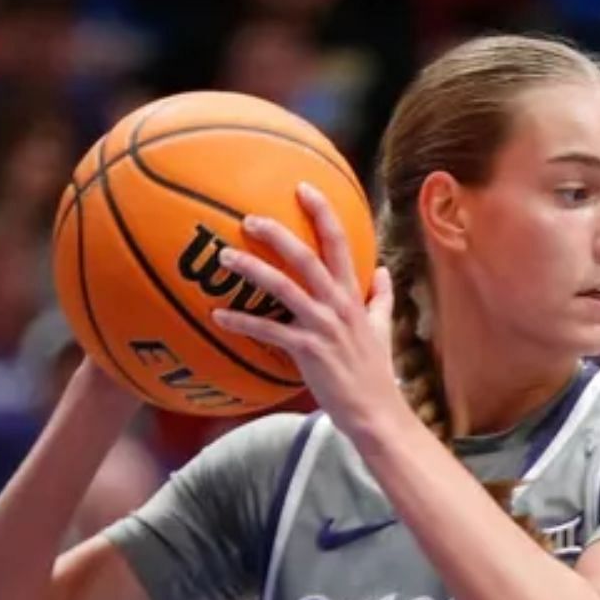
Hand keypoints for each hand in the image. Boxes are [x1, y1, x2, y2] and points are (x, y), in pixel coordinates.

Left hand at [213, 183, 403, 441]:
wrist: (376, 412)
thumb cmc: (375, 372)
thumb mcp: (383, 329)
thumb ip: (380, 297)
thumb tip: (381, 270)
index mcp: (354, 296)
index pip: (341, 245)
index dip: (323, 214)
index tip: (304, 188)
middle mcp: (339, 306)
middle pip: (308, 259)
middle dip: (279, 234)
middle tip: (249, 218)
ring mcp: (324, 328)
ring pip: (284, 289)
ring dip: (252, 270)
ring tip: (224, 258)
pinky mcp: (308, 352)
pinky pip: (269, 331)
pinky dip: (242, 322)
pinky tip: (217, 315)